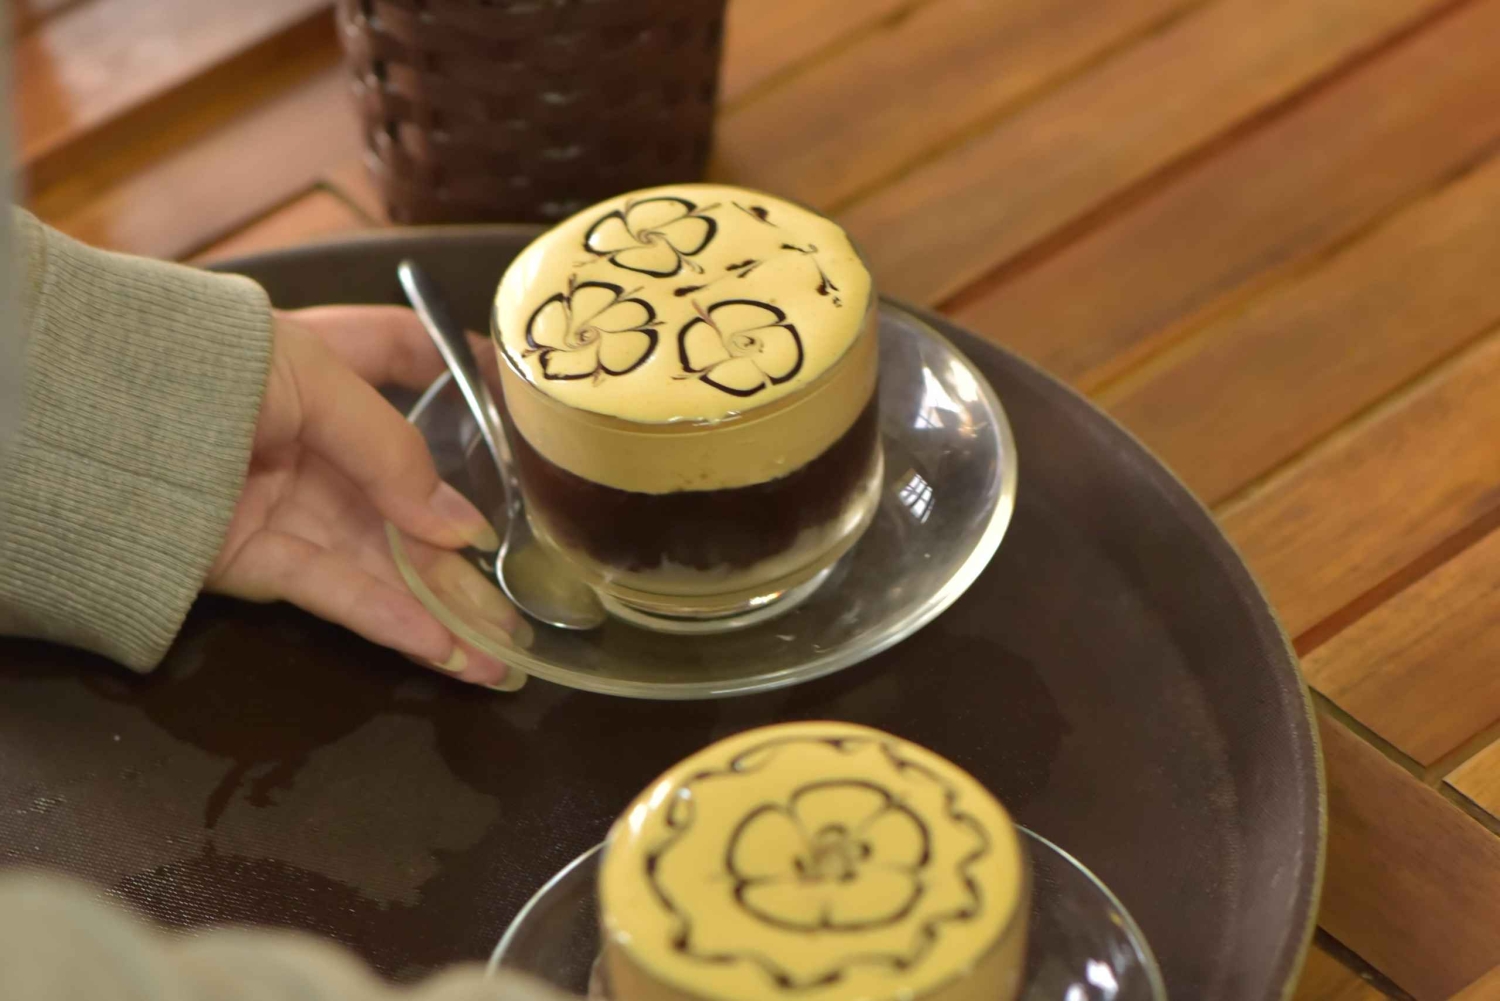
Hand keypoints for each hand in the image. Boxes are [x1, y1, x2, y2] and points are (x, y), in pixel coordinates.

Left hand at [206, 306, 527, 689]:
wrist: (86, 422)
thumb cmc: (203, 370)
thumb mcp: (312, 381)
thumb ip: (392, 451)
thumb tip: (462, 529)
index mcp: (321, 365)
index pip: (399, 354)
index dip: (459, 371)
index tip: (519, 405)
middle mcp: (310, 435)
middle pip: (407, 494)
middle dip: (467, 547)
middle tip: (527, 591)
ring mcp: (284, 500)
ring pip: (380, 559)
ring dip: (442, 607)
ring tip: (501, 653)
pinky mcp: (253, 559)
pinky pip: (334, 591)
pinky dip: (389, 619)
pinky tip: (444, 647)